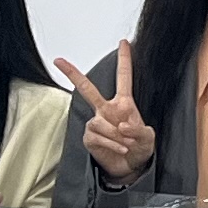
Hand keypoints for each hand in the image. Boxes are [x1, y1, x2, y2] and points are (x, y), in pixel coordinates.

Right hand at [58, 43, 152, 181]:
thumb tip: (121, 125)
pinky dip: (111, 143)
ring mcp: (96, 123)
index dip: (125, 59)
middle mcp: (107, 110)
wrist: (131, 166)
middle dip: (73, 74)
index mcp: (123, 103)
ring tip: (126, 143)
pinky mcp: (90, 137)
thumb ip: (139, 130)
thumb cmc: (140, 147)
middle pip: (88, 88)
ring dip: (116, 135)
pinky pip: (98, 136)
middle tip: (59, 61)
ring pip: (99, 122)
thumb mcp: (148, 137)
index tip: (124, 42)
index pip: (124, 77)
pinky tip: (120, 148)